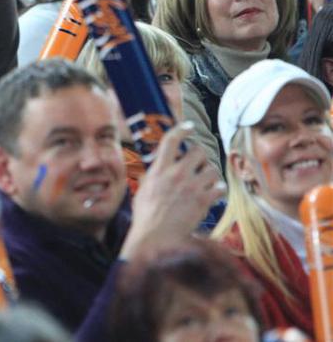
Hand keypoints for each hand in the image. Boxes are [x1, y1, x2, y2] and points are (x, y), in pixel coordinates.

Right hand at [120, 122, 224, 258]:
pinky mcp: (204, 201)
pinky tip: (212, 193)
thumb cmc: (145, 216)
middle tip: (198, 162)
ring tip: (205, 179)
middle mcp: (177, 174)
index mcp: (159, 170)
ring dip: (210, 172)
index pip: (171, 140)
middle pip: (198, 151)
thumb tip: (160, 167)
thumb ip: (154, 175)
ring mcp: (192, 187)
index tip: (189, 127)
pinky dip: (218, 189)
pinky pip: (220, 187)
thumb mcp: (143, 189)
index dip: (182, 129)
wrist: (156, 238)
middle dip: (200, 154)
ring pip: (212, 168)